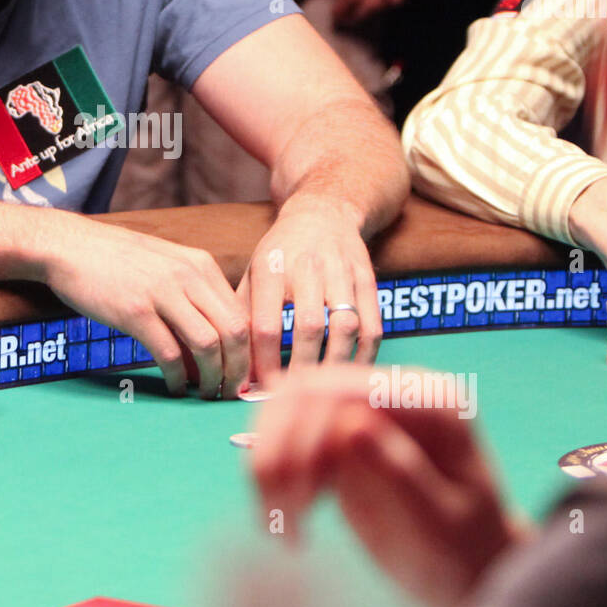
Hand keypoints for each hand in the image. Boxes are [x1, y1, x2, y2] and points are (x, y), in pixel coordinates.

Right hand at [45, 222, 249, 397]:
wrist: (71, 246)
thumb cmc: (118, 261)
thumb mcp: (167, 265)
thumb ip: (193, 295)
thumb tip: (215, 341)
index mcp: (201, 265)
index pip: (242, 314)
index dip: (248, 351)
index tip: (244, 374)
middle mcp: (188, 276)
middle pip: (234, 332)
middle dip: (237, 370)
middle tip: (231, 392)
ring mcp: (162, 293)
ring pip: (207, 345)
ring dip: (211, 378)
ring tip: (205, 393)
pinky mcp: (135, 312)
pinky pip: (168, 354)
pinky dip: (177, 378)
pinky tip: (175, 386)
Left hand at [238, 198, 381, 380]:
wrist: (324, 212)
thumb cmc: (281, 252)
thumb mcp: (253, 271)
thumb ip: (242, 313)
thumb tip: (233, 362)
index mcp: (271, 267)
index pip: (265, 324)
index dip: (263, 361)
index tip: (260, 387)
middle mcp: (308, 267)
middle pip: (308, 327)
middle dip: (301, 368)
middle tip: (293, 394)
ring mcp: (342, 272)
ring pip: (344, 327)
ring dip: (334, 364)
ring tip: (323, 389)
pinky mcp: (368, 280)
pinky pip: (373, 325)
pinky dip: (365, 355)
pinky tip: (351, 374)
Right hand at [251, 363, 526, 606]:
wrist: (470, 574)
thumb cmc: (465, 553)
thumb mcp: (442, 522)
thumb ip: (401, 472)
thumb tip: (350, 425)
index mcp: (429, 403)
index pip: (346, 392)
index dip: (306, 436)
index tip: (301, 504)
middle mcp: (392, 395)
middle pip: (306, 391)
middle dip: (279, 449)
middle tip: (278, 517)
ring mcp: (363, 411)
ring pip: (285, 408)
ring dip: (267, 461)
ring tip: (277, 522)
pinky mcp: (339, 437)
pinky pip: (286, 435)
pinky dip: (271, 473)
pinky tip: (286, 518)